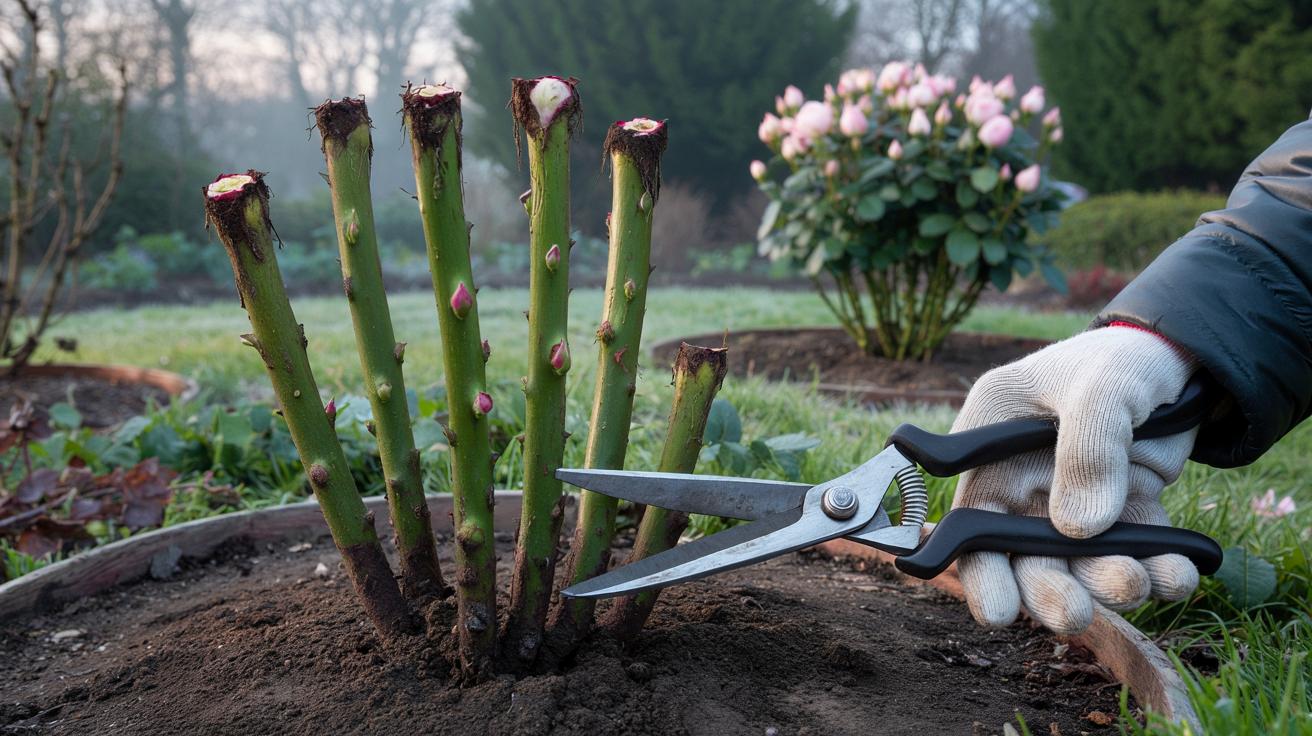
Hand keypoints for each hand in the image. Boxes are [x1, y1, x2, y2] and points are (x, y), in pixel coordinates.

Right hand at [951, 325, 1200, 633]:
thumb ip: (1088, 448)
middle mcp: (1023, 485)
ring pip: (1080, 564)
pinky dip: (1159, 572)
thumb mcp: (1100, 387)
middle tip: (1070, 614)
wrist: (1181, 358)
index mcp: (989, 447)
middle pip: (1022, 556)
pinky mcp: (1126, 516)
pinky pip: (1138, 556)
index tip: (1000, 613)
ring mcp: (1075, 504)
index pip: (970, 520)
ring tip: (1134, 582)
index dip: (980, 570)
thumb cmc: (1118, 359)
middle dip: (1045, 591)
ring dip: (1104, 583)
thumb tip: (1079, 529)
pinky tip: (1176, 575)